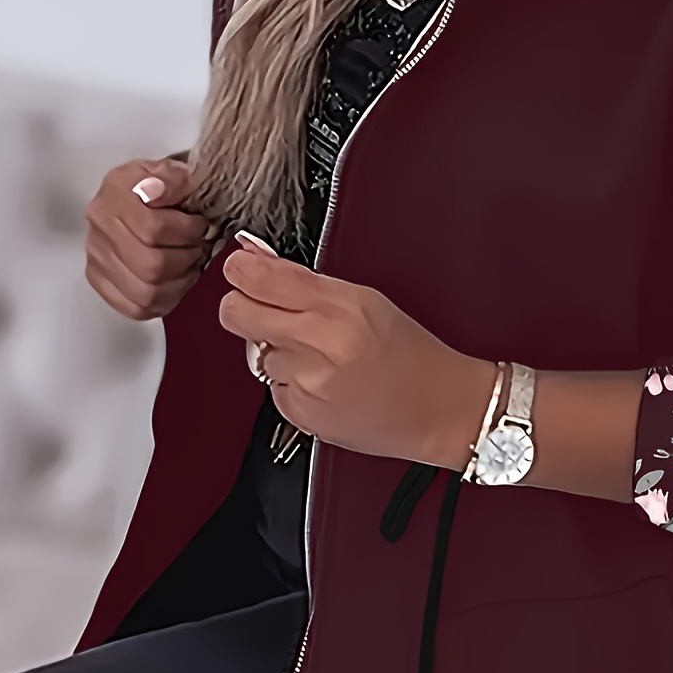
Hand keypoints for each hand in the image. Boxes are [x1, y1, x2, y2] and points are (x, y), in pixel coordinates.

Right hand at [84, 158, 216, 320]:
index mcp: (114, 198)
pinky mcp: (100, 282)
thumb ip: (171, 177)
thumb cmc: (151, 186)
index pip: (152, 229)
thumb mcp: (165, 170)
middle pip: (149, 265)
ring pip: (145, 292)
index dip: (186, 232)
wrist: (129, 197)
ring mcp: (97, 260)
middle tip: (199, 248)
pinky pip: (135, 308)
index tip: (200, 226)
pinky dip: (163, 301)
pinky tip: (174, 283)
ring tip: (190, 265)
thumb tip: (162, 190)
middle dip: (186, 259)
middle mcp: (99, 232)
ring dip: (179, 283)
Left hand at [219, 240, 496, 467]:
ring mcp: (306, 383)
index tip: (243, 270)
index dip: (241, 270)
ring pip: (254, 353)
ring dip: (276, 349)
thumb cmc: (410, 354)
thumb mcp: (365, 299)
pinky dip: (290, 381)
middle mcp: (317, 345)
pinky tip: (324, 381)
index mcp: (337, 308)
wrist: (437, 410)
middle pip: (235, 313)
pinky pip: (271, 387)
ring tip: (320, 355)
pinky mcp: (300, 414)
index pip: (257, 277)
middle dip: (242, 306)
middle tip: (265, 309)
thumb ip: (302, 280)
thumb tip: (254, 258)